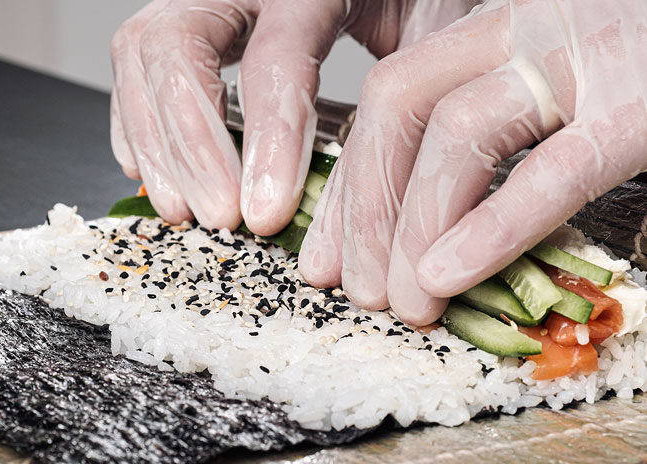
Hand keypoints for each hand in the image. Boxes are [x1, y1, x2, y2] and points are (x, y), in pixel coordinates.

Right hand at [109, 0, 478, 231]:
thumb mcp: (427, 27)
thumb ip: (405, 92)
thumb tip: (378, 190)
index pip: (274, 58)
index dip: (266, 144)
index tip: (263, 215)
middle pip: (177, 48)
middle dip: (190, 146)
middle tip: (218, 216)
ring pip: (140, 56)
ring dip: (156, 144)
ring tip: (181, 210)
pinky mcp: (182, 19)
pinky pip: (134, 64)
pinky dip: (138, 124)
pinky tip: (154, 170)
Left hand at [300, 0, 646, 324]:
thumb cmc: (642, 85)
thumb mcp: (553, 105)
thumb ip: (491, 153)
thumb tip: (421, 238)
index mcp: (504, 32)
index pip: (391, 99)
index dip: (348, 184)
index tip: (326, 255)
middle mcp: (534, 31)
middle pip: (402, 110)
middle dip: (364, 210)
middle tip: (358, 291)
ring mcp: (594, 55)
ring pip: (459, 133)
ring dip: (415, 228)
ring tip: (406, 303)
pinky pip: (556, 168)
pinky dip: (495, 226)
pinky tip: (450, 273)